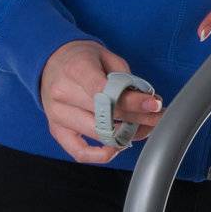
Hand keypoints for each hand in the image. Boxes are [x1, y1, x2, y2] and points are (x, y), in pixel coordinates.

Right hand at [39, 40, 161, 163]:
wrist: (51, 62)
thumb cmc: (83, 59)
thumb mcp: (106, 56)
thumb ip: (125, 78)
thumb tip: (147, 101)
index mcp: (75, 70)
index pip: (106, 91)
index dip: (133, 101)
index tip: (155, 104)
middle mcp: (62, 95)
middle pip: (105, 114)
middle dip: (138, 118)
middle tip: (159, 117)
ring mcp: (57, 115)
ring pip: (97, 133)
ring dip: (126, 134)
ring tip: (145, 128)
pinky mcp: (56, 131)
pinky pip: (78, 151)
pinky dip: (101, 154)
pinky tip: (119, 146)